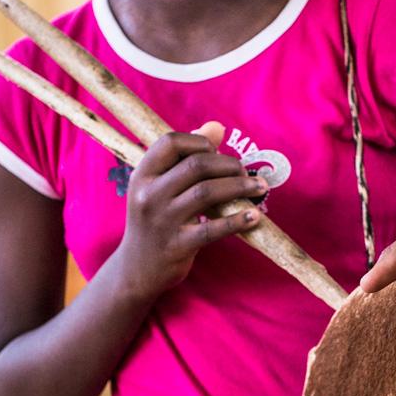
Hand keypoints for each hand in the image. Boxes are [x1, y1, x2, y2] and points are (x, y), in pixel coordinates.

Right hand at [114, 121, 266, 297]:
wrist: (136, 269)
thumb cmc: (155, 220)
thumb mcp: (159, 187)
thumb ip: (185, 156)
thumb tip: (217, 127)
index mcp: (143, 175)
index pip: (171, 142)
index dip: (199, 141)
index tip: (216, 152)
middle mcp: (148, 195)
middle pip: (196, 165)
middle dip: (228, 164)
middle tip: (245, 173)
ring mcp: (162, 221)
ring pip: (207, 192)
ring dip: (239, 187)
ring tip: (259, 188)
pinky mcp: (177, 245)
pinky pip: (213, 229)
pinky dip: (237, 220)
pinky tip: (254, 216)